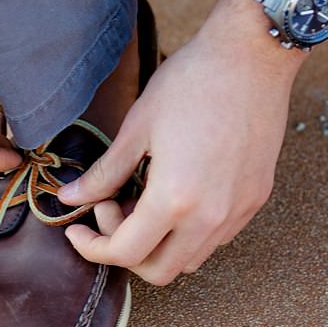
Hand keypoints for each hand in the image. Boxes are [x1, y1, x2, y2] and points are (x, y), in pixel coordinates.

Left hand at [58, 0, 303, 283]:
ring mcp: (238, 210)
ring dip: (160, 243)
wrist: (252, 55)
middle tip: (112, 207)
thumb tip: (71, 198)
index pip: (125, 253)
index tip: (78, 229)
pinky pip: (218, 236)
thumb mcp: (138, 127)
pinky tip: (178, 193)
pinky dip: (190, 231)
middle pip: (160, 271)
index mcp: (175, 199)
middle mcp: (211, 216)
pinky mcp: (256, 197)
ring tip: (145, 198)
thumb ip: (105, 173)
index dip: (93, 248)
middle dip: (126, 250)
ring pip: (192, 258)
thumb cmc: (192, 82)